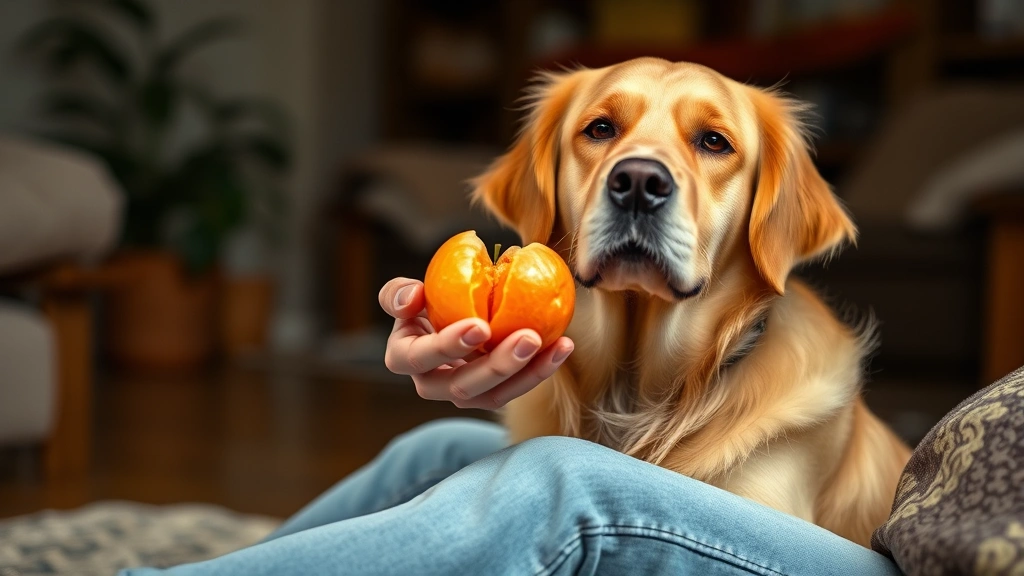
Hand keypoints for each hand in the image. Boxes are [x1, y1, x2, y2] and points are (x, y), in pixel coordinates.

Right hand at [378, 277, 573, 409]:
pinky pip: (516, 388)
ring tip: (554, 345)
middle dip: (497, 365)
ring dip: (526, 373)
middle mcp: (431, 384)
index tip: (480, 326)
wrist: (448, 320)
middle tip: (527, 338)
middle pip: (461, 387)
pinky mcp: (490, 394)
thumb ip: (398, 294)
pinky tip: (562, 346)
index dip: (447, 345)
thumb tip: (414, 295)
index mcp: (404, 358)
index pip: (419, 357)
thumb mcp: (408, 295)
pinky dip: (540, 369)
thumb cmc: (426, 305)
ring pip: (493, 396)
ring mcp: (462, 394)